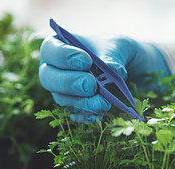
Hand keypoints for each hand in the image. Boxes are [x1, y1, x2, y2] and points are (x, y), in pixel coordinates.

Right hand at [39, 35, 170, 121]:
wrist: (126, 67)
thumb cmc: (114, 50)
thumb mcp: (117, 46)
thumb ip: (112, 56)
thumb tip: (114, 70)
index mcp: (59, 46)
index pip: (50, 50)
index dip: (63, 56)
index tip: (86, 62)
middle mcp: (54, 69)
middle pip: (48, 78)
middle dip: (70, 83)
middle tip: (91, 85)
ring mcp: (62, 91)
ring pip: (61, 99)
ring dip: (82, 102)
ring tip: (103, 103)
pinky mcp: (74, 108)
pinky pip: (75, 115)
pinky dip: (88, 116)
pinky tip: (102, 115)